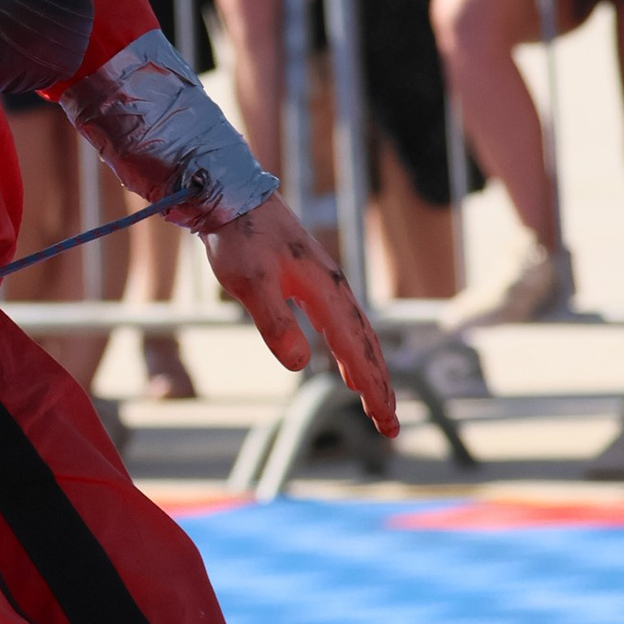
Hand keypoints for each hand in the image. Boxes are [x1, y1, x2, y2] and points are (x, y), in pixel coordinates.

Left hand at [204, 198, 398, 437]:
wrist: (233, 196)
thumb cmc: (240, 238)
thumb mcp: (251, 282)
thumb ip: (275, 322)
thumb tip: (301, 365)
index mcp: (327, 292)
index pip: (356, 349)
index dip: (372, 386)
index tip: (385, 419)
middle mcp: (336, 290)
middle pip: (367, 346)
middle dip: (380, 388)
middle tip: (390, 427)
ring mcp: (327, 286)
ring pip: (358, 337)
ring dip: (370, 372)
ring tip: (378, 406)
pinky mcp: (314, 285)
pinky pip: (344, 326)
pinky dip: (353, 353)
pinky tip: (347, 370)